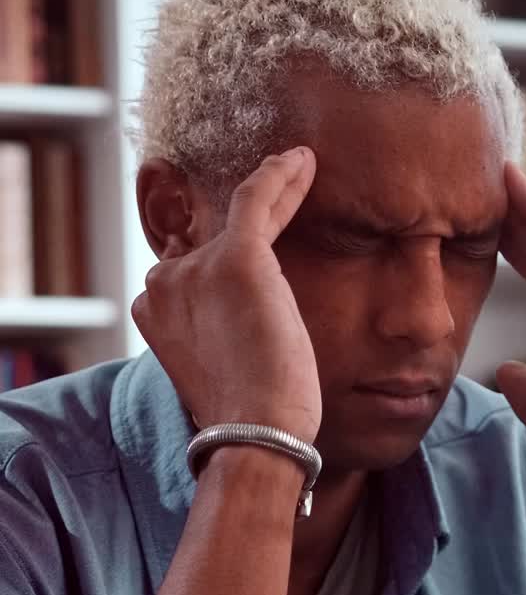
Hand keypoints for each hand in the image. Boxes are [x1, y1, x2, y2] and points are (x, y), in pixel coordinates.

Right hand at [132, 148, 321, 442]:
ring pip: (239, 218)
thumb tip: (242, 331)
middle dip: (244, 233)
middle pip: (209, 244)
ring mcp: (197, 268)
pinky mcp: (237, 258)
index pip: (186, 273)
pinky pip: (257, 198)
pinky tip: (303, 161)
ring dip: (273, 193)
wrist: (256, 433)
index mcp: (153, 315)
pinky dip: (280, 176)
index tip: (248, 240)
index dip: (216, 258)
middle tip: (285, 190)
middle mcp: (164, 285)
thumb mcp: (221, 373)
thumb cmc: (250, 420)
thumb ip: (218, 339)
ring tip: (301, 168)